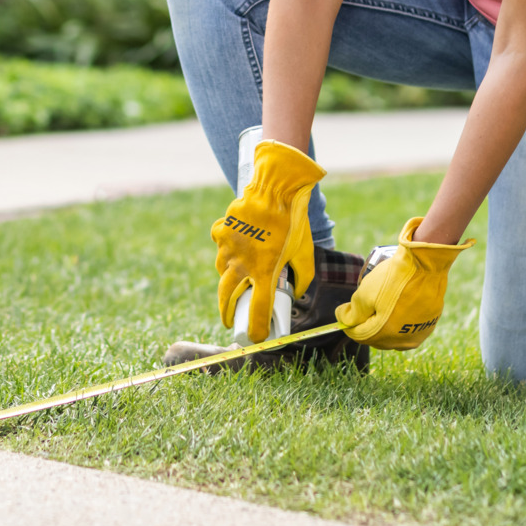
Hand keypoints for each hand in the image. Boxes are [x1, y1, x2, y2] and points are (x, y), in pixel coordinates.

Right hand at [211, 140, 323, 341]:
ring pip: (221, 272)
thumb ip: (303, 278)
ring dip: (227, 279)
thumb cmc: (293, 221)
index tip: (257, 337)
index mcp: (265, 272)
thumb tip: (296, 293)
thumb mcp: (305, 253)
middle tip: (230, 320)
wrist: (276, 188)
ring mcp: (227, 248)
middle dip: (227, 313)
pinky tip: (236, 245)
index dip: (256, 329)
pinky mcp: (220, 232)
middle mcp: (241, 264)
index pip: (257, 311)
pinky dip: (226, 249)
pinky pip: (220, 246)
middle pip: (227, 298)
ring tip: (236, 280)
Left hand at [335, 216, 474, 349]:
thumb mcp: (365, 294)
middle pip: (376, 337)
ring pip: (393, 334)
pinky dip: (400, 322)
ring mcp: (418, 335)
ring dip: (383, 324)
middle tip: (362, 306)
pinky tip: (398, 308)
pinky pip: (409, 329)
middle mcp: (402, 341)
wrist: (426, 265)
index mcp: (384, 335)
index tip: (344, 310)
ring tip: (380, 306)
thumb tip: (345, 320)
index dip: (349, 323)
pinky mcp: (430, 326)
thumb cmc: (394, 278)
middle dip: (366, 324)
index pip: (359, 335)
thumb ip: (352, 313)